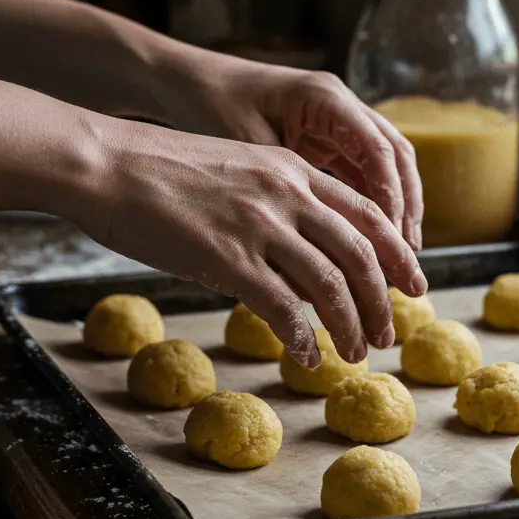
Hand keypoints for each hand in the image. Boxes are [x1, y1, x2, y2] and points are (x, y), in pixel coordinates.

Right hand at [75, 116, 427, 366]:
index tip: (412, 282)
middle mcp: (287, 193)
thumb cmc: (160, 169)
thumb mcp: (236, 166)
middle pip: (360, 252)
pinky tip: (305, 355)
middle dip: (383, 300)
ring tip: (355, 354)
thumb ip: (275, 199)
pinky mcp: (227, 257)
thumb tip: (296, 250)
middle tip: (390, 333)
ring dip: (350, 325)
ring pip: (330, 283)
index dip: (397, 253)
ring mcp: (259, 224)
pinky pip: (282, 306)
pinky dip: (302, 337)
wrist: (106, 163)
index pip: (367, 213)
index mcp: (292, 169)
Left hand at [162, 53, 423, 250]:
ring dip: (393, 208)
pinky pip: (359, 172)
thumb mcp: (247, 147)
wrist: (186, 82)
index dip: (391, 196)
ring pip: (383, 166)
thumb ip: (283, 188)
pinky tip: (370, 241)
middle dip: (406, 206)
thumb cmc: (211, 105)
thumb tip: (314, 243)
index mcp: (325, 98)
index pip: (377, 149)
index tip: (394, 239)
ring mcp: (336, 121)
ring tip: (398, 255)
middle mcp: (340, 106)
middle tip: (409, 255)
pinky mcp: (325, 138)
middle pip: (394, 156)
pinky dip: (369, 204)